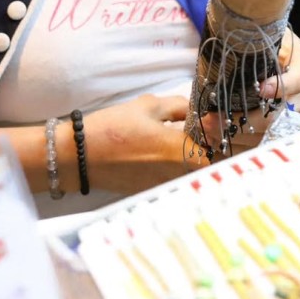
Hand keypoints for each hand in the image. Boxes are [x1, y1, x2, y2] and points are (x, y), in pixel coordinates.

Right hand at [81, 94, 206, 194]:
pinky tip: (164, 152)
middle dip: (211, 144)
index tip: (215, 119)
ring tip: (183, 138)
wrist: (79, 157)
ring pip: (194, 172)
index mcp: (182, 151)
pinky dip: (178, 166)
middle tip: (203, 127)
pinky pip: (176, 179)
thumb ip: (181, 107)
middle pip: (210, 161)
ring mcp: (166, 187)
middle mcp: (178, 175)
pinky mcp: (153, 192)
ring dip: (195, 156)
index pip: (218, 145)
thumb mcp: (150, 106)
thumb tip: (198, 111)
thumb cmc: (113, 128)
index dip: (221, 131)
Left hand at [198, 31, 299, 151]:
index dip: (277, 87)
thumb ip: (269, 40)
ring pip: (268, 134)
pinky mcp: (292, 133)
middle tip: (210, 118)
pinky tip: (221, 141)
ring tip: (209, 129)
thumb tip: (235, 34)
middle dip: (242, 121)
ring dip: (237, 136)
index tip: (259, 89)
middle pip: (276, 116)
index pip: (295, 81)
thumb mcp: (289, 42)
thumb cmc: (298, 58)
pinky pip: (267, 144)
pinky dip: (243, 145)